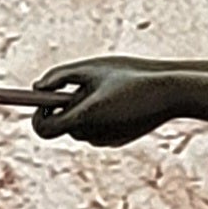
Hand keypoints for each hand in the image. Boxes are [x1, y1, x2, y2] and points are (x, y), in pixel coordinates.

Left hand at [31, 58, 172, 143]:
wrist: (171, 93)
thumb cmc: (131, 75)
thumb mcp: (92, 68)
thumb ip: (59, 76)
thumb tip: (36, 88)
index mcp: (83, 117)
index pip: (43, 128)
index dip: (39, 113)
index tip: (45, 97)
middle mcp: (93, 135)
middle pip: (63, 126)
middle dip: (65, 106)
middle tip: (80, 84)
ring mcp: (106, 141)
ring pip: (82, 127)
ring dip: (85, 109)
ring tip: (106, 88)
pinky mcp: (118, 140)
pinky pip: (99, 129)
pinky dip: (101, 116)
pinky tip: (120, 99)